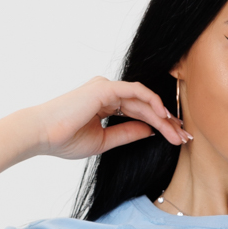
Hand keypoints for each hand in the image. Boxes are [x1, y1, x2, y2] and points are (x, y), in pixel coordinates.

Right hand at [31, 77, 189, 162]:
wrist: (42, 135)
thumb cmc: (65, 139)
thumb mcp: (103, 141)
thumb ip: (127, 133)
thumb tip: (149, 131)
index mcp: (105, 103)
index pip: (139, 112)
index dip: (159, 125)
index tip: (175, 139)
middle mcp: (108, 92)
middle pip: (145, 106)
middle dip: (167, 122)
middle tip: (184, 137)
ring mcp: (106, 87)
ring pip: (144, 99)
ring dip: (163, 116)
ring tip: (178, 132)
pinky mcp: (105, 88)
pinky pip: (135, 92)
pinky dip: (151, 101)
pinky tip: (164, 115)